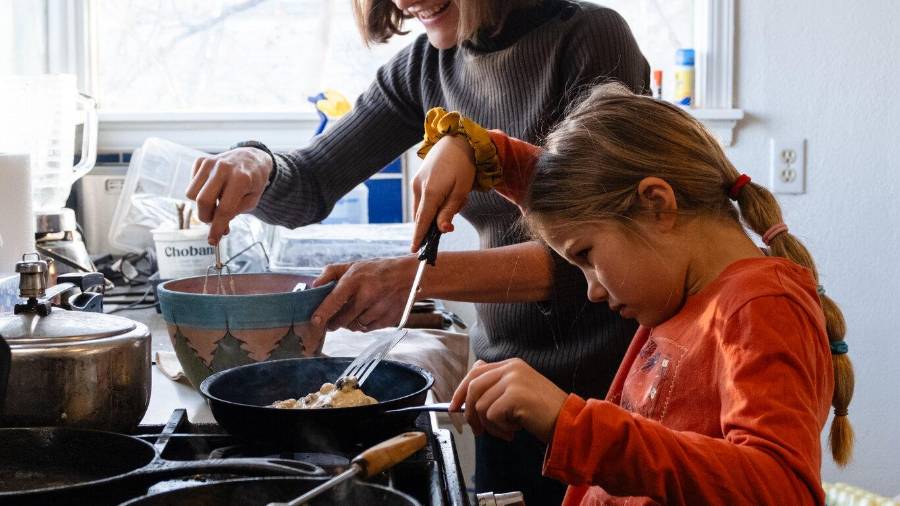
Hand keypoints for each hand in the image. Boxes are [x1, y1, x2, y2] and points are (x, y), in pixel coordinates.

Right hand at [185, 147, 272, 244]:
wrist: (251, 158)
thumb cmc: (252, 182)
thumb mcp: (251, 201)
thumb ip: (234, 214)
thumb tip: (218, 229)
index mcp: (241, 179)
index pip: (224, 209)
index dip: (217, 228)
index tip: (213, 241)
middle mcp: (223, 168)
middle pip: (203, 201)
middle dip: (206, 217)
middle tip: (215, 221)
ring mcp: (210, 162)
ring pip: (192, 194)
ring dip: (202, 205)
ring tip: (216, 201)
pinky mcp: (201, 160)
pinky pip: (191, 185)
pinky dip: (199, 192)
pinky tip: (213, 189)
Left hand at [310, 256, 417, 331]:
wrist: (408, 276)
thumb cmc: (378, 270)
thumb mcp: (354, 265)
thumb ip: (331, 273)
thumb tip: (315, 285)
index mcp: (355, 280)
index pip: (334, 300)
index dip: (323, 313)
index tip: (315, 321)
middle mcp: (367, 295)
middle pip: (342, 319)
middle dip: (334, 322)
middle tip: (332, 321)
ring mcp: (378, 308)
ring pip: (354, 326)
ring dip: (350, 323)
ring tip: (355, 312)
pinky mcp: (387, 319)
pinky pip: (367, 329)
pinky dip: (363, 325)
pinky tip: (366, 314)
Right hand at [411, 136, 475, 251]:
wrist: (456, 141)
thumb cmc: (463, 166)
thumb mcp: (461, 191)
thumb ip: (450, 211)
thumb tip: (442, 230)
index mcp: (431, 192)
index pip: (422, 221)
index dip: (419, 237)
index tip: (414, 251)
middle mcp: (418, 188)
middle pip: (421, 217)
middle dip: (435, 222)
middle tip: (455, 211)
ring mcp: (415, 183)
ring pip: (422, 209)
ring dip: (436, 211)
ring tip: (456, 197)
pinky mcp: (416, 179)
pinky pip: (422, 199)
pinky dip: (434, 203)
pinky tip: (449, 190)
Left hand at [449, 358, 566, 442]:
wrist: (569, 421)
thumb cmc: (544, 412)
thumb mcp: (519, 392)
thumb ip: (497, 386)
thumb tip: (467, 394)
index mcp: (511, 364)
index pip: (475, 372)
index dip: (461, 391)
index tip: (455, 408)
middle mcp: (511, 368)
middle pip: (473, 387)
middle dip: (470, 412)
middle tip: (477, 430)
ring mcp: (513, 380)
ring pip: (481, 405)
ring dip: (491, 425)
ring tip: (507, 430)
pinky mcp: (514, 396)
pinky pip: (492, 416)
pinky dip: (500, 429)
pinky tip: (515, 430)